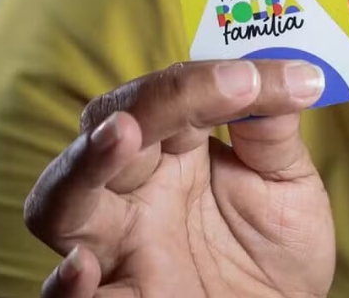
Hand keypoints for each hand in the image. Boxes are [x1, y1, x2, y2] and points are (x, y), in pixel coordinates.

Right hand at [24, 60, 333, 297]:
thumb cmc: (277, 248)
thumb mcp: (288, 186)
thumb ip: (274, 134)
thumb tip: (289, 74)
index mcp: (173, 151)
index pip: (167, 96)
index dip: (204, 81)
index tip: (255, 78)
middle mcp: (134, 191)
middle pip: (106, 129)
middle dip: (145, 103)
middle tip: (195, 92)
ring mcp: (118, 247)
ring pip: (59, 201)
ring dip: (86, 164)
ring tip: (121, 135)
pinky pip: (68, 297)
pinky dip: (65, 284)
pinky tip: (83, 266)